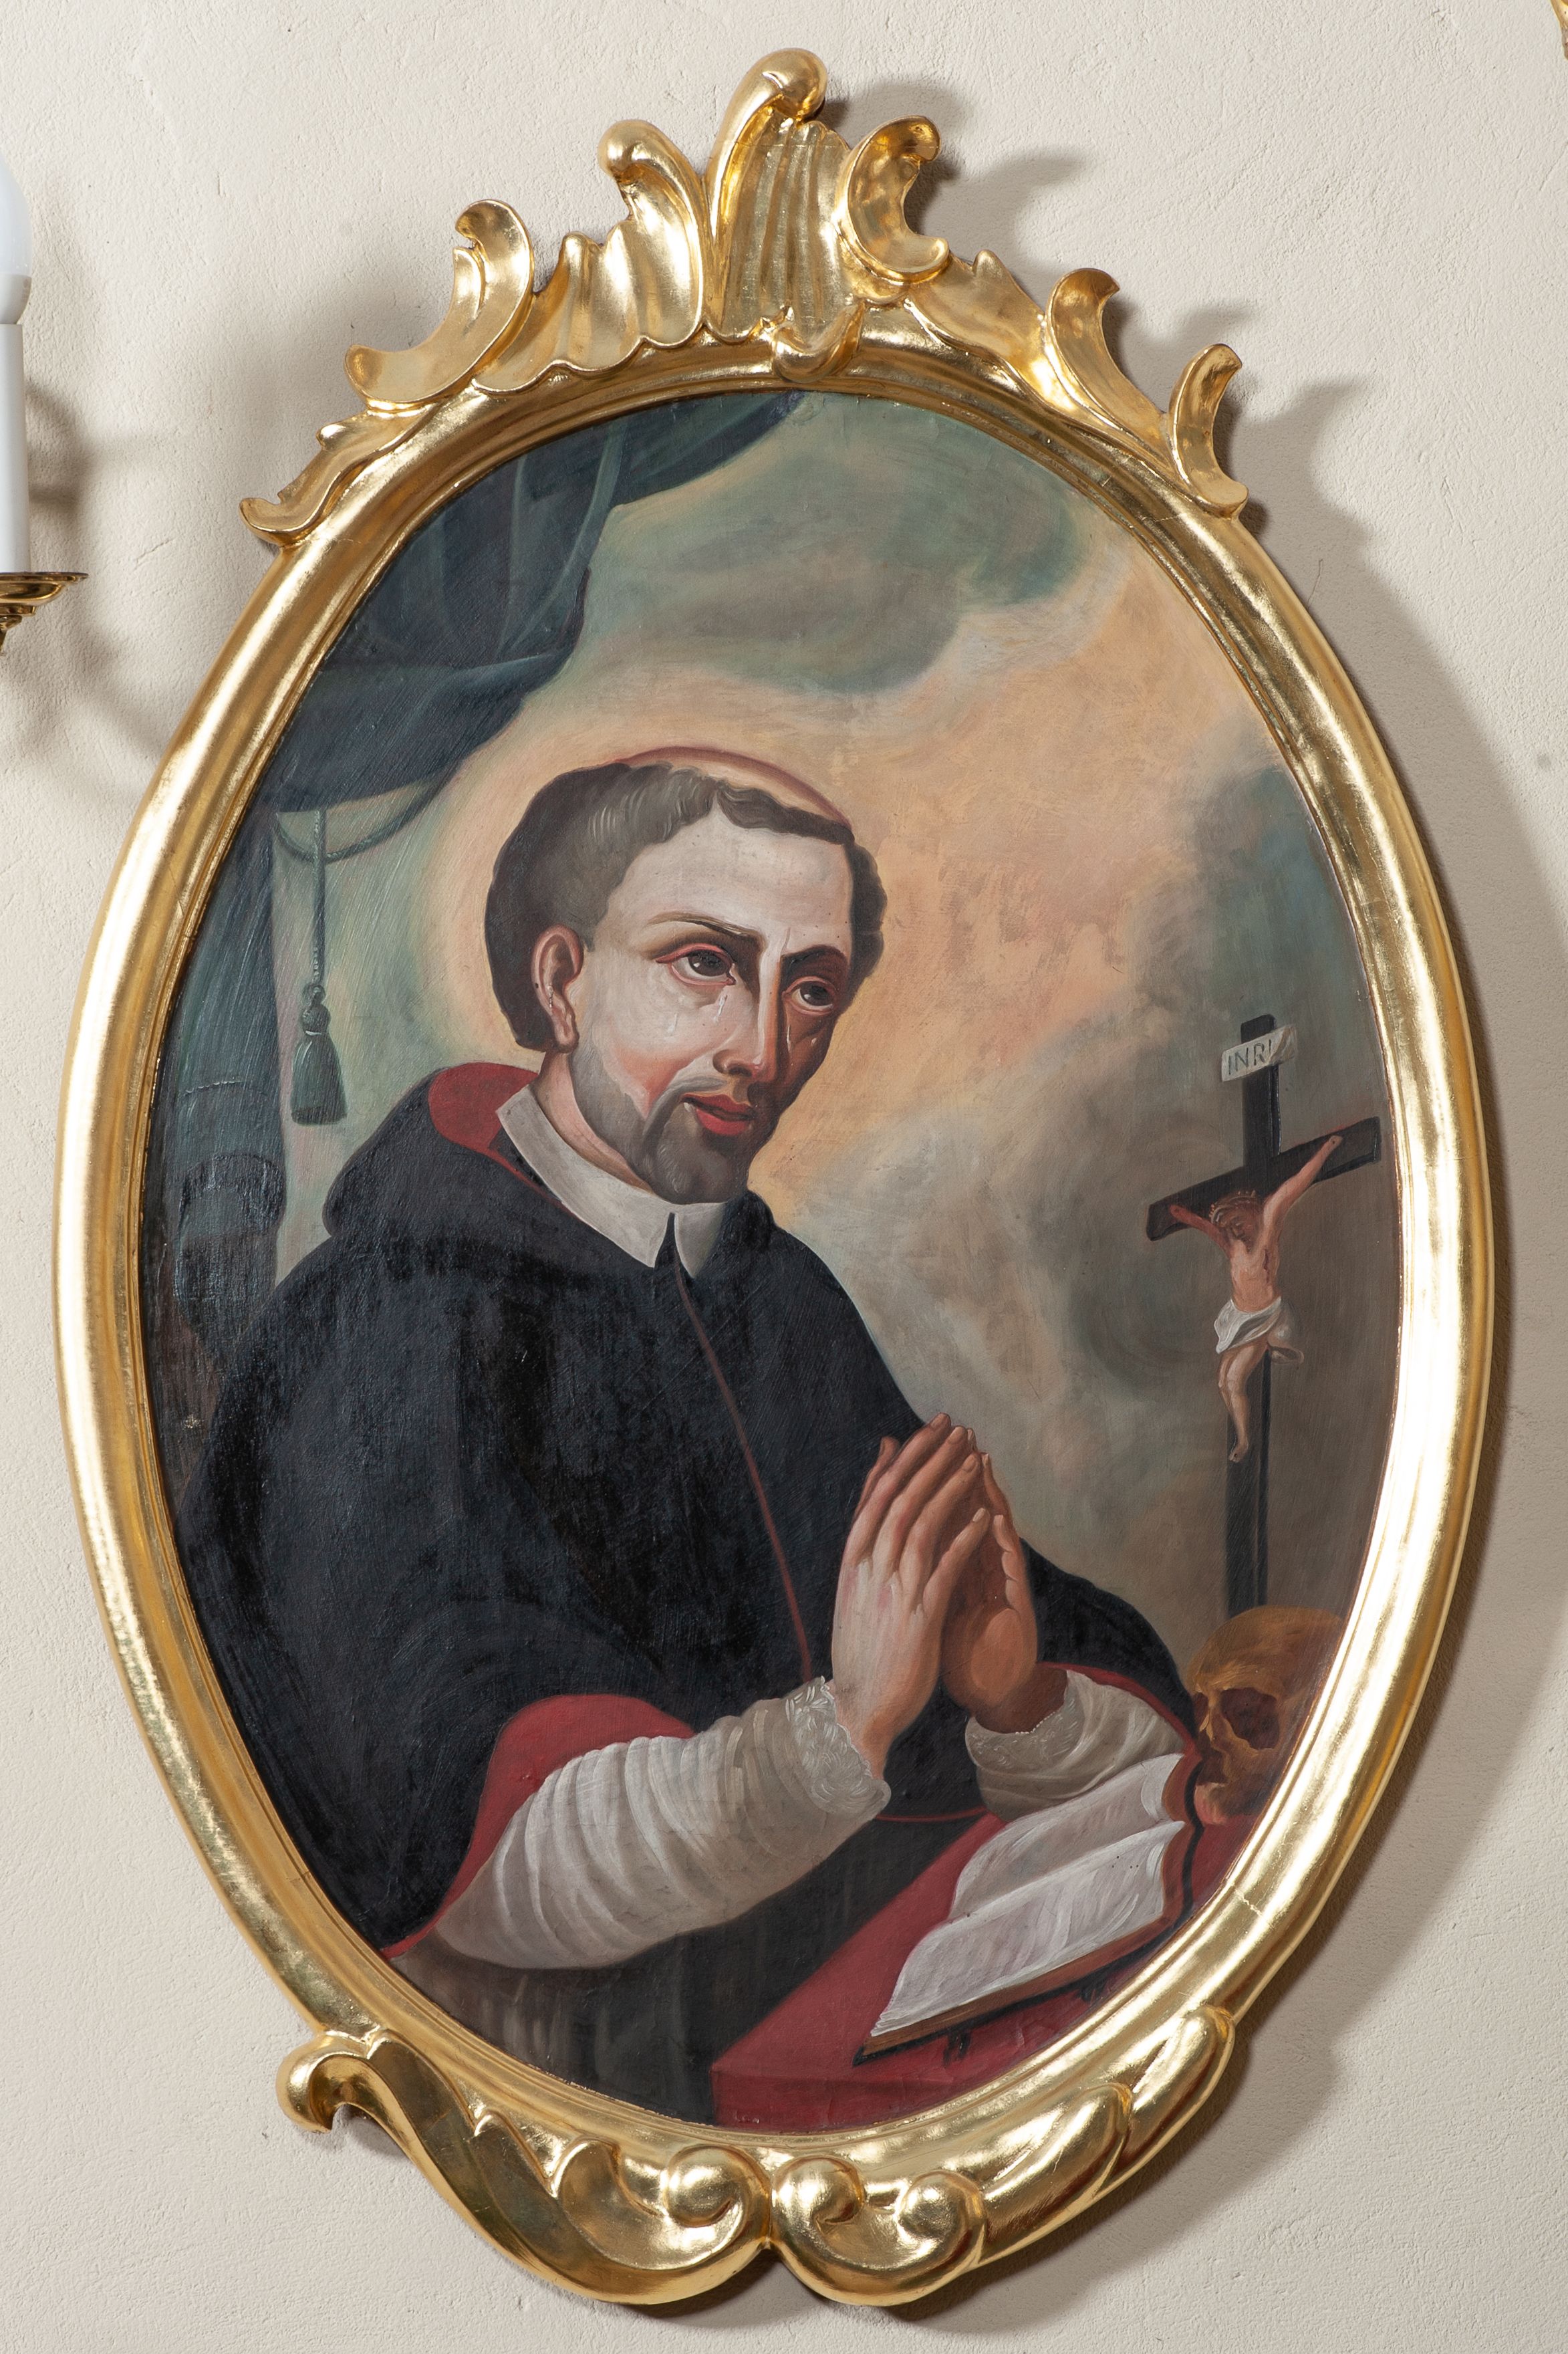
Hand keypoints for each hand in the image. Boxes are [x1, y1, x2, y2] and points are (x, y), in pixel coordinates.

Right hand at [830, 1419, 992, 1775]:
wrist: (858, 1708)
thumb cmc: (861, 1648)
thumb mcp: (855, 1590)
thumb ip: (868, 1544)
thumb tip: (874, 1506)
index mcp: (853, 1560)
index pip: (878, 1494)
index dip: (908, 1456)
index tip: (931, 1427)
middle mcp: (869, 1568)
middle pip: (900, 1498)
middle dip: (930, 1459)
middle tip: (957, 1427)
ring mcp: (893, 1591)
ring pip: (921, 1524)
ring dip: (949, 1488)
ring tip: (974, 1458)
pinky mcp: (919, 1617)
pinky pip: (944, 1569)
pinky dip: (963, 1539)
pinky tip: (984, 1516)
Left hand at [941, 1456, 1065, 1731]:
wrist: (993, 1696)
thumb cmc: (965, 1650)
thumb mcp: (935, 1604)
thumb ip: (925, 1567)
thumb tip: (901, 1538)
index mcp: (961, 1568)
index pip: (946, 1517)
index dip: (934, 1483)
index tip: (917, 1447)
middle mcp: (985, 1570)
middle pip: (974, 1515)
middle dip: (962, 1476)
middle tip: (956, 1436)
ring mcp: (1003, 1587)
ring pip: (996, 1533)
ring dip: (987, 1497)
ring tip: (977, 1462)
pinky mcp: (1018, 1611)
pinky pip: (1009, 1574)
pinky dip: (1000, 1545)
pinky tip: (993, 1520)